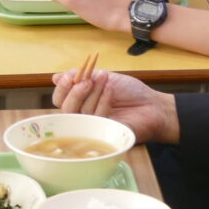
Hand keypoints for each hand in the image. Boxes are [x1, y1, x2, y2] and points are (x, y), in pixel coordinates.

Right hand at [51, 68, 179, 144]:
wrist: (152, 104)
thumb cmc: (130, 92)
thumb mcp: (103, 78)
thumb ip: (81, 77)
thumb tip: (56, 78)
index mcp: (80, 101)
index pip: (59, 98)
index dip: (62, 87)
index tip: (71, 76)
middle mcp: (83, 115)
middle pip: (64, 108)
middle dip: (74, 92)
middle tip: (87, 80)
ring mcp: (92, 126)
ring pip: (78, 113)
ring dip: (91, 93)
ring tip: (104, 79)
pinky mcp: (103, 133)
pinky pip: (95, 118)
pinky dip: (102, 101)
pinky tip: (111, 91)